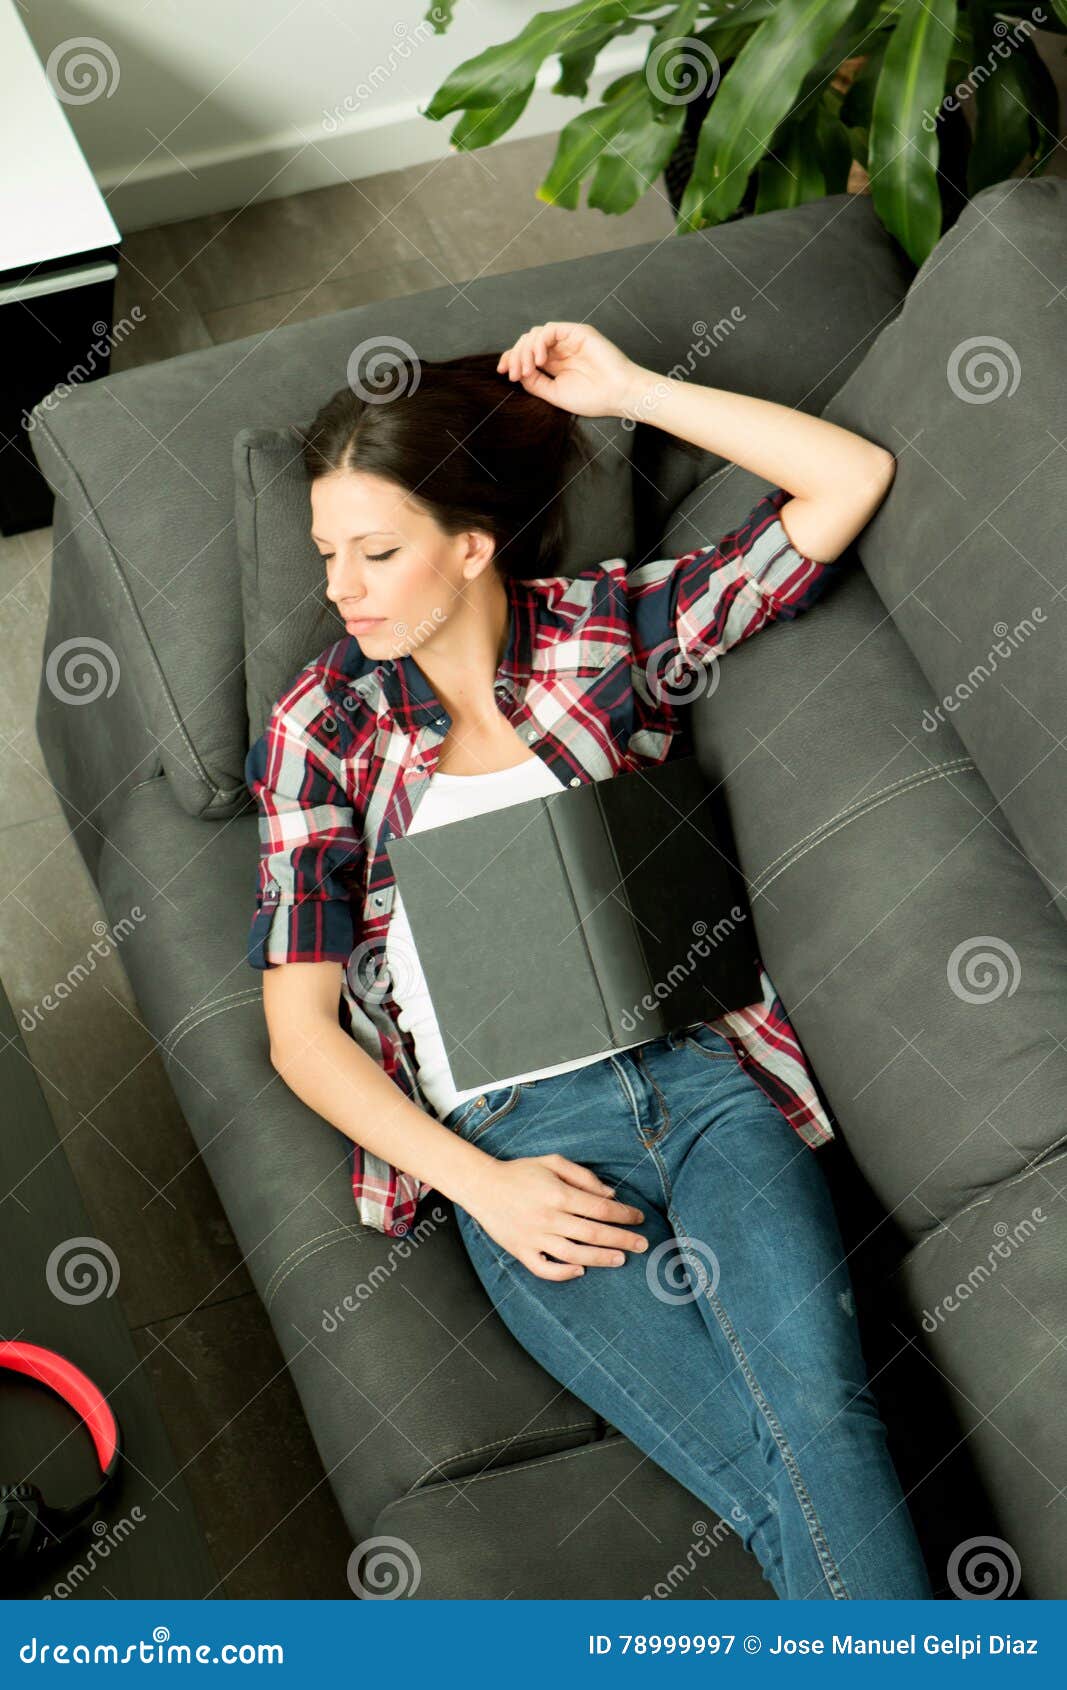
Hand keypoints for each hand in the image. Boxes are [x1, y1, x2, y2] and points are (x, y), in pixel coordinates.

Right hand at [466, 1153, 648, 1280]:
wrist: (482, 1186)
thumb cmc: (520, 1172)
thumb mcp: (553, 1162)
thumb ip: (583, 1176)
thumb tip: (610, 1195)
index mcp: (558, 1194)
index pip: (600, 1208)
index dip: (624, 1215)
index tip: (638, 1218)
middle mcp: (548, 1218)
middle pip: (593, 1233)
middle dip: (622, 1239)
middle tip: (642, 1244)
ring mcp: (534, 1238)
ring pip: (574, 1255)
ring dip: (600, 1258)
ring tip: (621, 1259)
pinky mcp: (521, 1251)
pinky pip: (545, 1269)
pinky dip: (564, 1274)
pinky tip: (581, 1272)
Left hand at [496, 321, 645, 419]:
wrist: (619, 394)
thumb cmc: (594, 398)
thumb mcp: (555, 394)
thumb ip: (535, 383)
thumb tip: (516, 373)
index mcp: (555, 364)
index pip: (526, 354)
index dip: (511, 359)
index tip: (502, 373)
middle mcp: (560, 350)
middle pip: (527, 342)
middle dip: (515, 356)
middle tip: (512, 374)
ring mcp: (568, 340)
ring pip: (535, 334)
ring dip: (525, 351)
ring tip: (527, 370)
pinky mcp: (577, 332)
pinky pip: (550, 330)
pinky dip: (539, 343)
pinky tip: (539, 360)